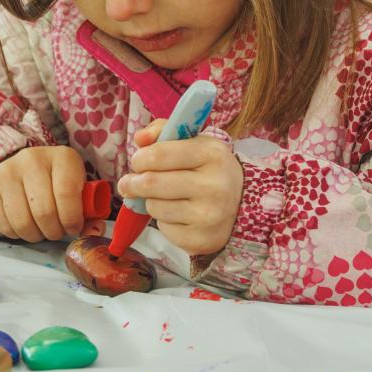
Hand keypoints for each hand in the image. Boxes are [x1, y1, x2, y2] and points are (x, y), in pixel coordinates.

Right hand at [0, 146, 84, 242]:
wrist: (21, 168)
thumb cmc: (57, 182)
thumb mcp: (78, 188)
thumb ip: (90, 212)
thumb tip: (93, 232)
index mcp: (61, 156)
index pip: (67, 193)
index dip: (72, 219)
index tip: (73, 228)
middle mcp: (32, 159)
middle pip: (44, 211)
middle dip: (54, 231)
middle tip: (57, 231)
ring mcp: (6, 173)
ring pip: (22, 222)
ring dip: (36, 235)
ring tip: (41, 230)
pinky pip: (4, 226)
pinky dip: (17, 234)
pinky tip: (24, 225)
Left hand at [117, 120, 243, 256]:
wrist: (242, 204)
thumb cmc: (210, 169)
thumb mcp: (195, 142)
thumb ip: (164, 131)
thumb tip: (139, 138)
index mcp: (212, 154)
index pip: (159, 155)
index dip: (140, 158)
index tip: (138, 161)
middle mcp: (214, 186)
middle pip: (151, 183)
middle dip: (133, 182)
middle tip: (129, 182)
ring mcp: (208, 216)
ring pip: (154, 206)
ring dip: (150, 201)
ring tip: (164, 197)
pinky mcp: (200, 240)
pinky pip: (164, 228)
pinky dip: (164, 221)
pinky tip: (178, 214)